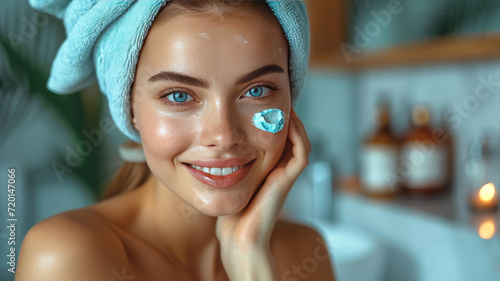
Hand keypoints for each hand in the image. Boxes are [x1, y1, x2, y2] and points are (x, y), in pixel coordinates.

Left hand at [216, 109, 310, 279]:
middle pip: (291, 137)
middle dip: (285, 116)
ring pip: (301, 142)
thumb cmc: (230, 212)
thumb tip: (211, 145)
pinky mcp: (288, 180)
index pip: (277, 138)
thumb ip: (226, 164)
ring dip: (295, 122)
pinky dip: (299, 135)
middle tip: (278, 99)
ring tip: (285, 105)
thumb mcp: (227, 180)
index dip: (274, 120)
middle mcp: (279, 170)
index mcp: (268, 169)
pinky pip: (302, 153)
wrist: (238, 235)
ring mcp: (285, 175)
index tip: (264, 103)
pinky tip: (288, 121)